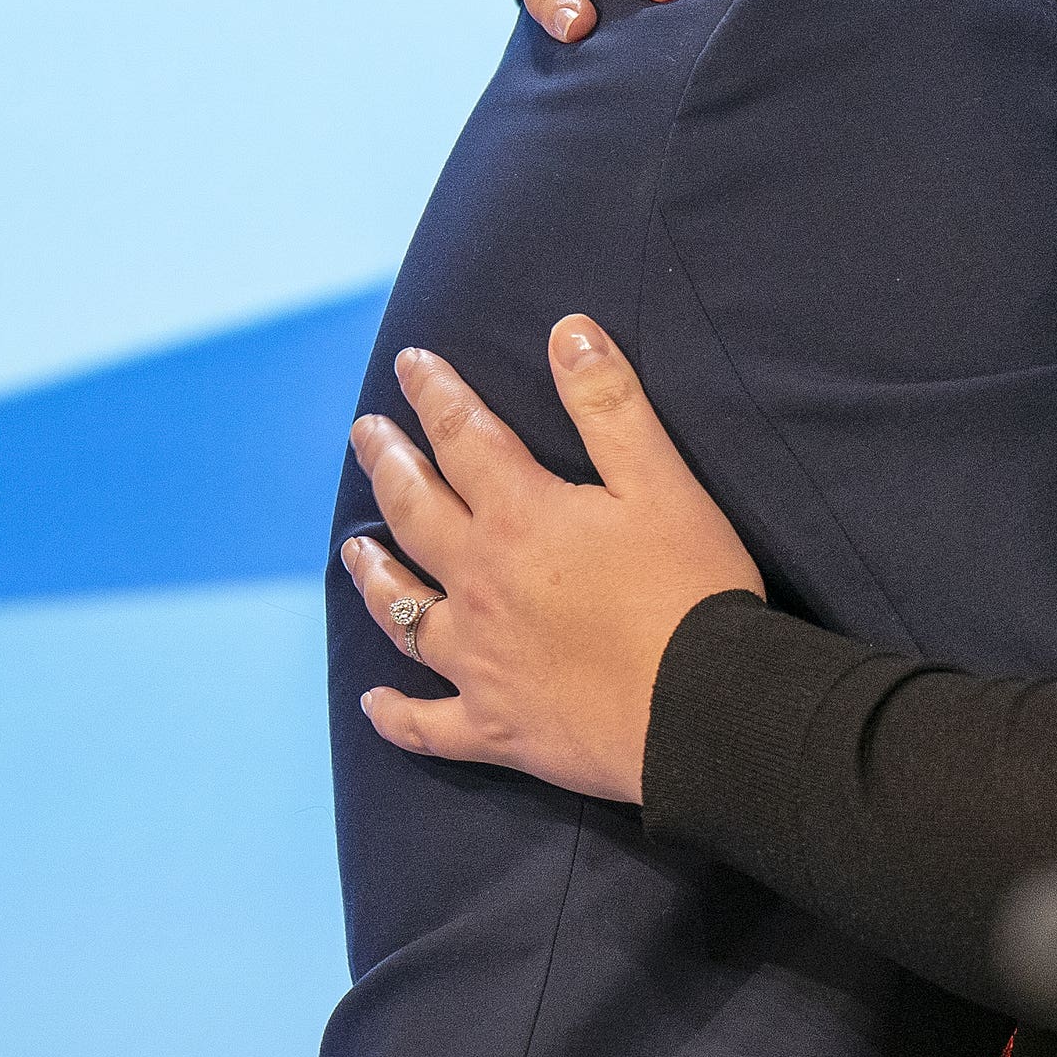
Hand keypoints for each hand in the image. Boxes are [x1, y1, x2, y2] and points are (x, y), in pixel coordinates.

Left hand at [340, 317, 762, 802]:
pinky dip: (395, 714)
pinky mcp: (493, 726)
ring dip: (373, 574)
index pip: (463, 438)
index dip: (435, 395)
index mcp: (521, 518)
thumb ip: (610, 406)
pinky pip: (426, 723)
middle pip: (415, 514)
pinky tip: (373, 703)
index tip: (410, 364)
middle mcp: (480, 584)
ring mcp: (479, 660)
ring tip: (353, 547)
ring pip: (403, 610)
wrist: (702, 709)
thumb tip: (566, 330)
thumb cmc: (691, 591)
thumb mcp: (662, 484)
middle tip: (365, 434)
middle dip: (388, 464)